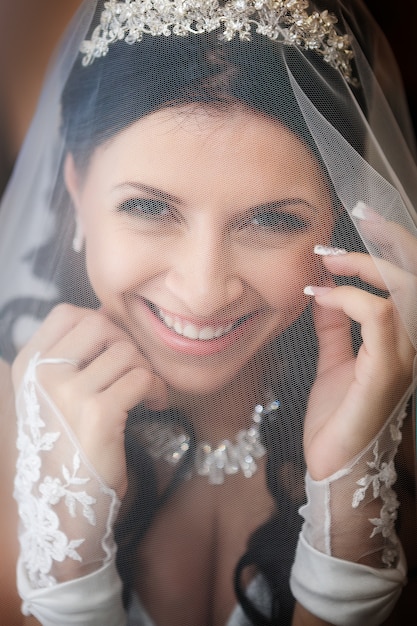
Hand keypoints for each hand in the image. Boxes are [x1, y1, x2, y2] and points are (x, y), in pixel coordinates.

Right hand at [12, 303, 167, 497]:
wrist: (64, 507)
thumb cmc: (67, 447)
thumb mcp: (56, 396)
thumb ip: (74, 355)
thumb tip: (107, 311)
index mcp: (28, 366)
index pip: (66, 313)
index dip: (99, 323)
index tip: (113, 349)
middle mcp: (42, 375)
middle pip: (98, 323)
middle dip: (126, 343)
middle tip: (134, 370)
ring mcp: (67, 393)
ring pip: (126, 351)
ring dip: (146, 369)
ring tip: (146, 392)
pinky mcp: (98, 414)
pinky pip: (142, 378)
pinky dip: (157, 389)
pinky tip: (154, 404)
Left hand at [303, 220, 415, 479]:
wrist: (332, 465)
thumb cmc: (337, 416)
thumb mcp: (334, 359)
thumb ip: (335, 325)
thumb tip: (325, 288)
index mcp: (405, 340)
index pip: (412, 281)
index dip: (393, 245)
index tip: (360, 221)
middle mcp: (415, 346)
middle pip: (416, 277)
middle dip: (387, 240)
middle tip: (352, 221)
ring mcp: (406, 359)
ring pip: (403, 290)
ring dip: (364, 265)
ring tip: (327, 260)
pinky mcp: (386, 373)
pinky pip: (377, 317)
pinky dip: (349, 297)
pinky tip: (322, 296)